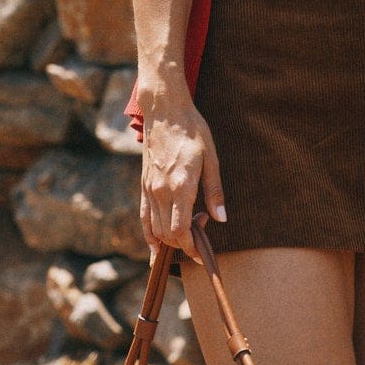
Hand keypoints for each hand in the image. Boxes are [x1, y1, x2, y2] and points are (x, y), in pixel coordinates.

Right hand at [138, 89, 225, 259]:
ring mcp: (149, 189)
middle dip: (184, 244)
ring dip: (170, 240)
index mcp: (180, 186)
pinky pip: (144, 217)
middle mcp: (161, 191)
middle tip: (202, 231)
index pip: (180, 231)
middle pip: (167, 234)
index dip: (190, 248)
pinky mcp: (143, 185)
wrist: (164, 111)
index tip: (202, 254)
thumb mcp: (211, 158)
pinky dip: (150, 234)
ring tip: (187, 232)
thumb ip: (215, 191)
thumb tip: (221, 219)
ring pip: (155, 229)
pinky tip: (156, 244)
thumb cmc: (192, 131)